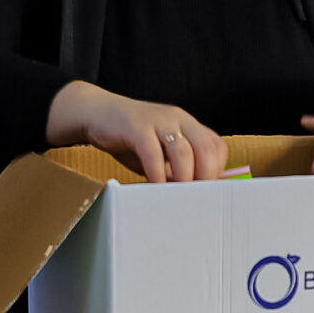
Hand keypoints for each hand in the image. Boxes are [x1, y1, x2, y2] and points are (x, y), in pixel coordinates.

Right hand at [46, 81, 226, 182]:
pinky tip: (154, 187)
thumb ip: (176, 168)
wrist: (97, 113)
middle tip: (196, 200)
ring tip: (177, 197)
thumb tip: (193, 195)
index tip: (207, 192)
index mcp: (188, 124)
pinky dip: (157, 174)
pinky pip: (152, 153)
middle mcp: (178, 119)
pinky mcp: (136, 127)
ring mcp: (158, 121)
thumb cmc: (130, 138)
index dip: (216, 171)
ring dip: (183, 179)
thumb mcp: (160, 152)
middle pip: (205, 149)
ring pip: (183, 152)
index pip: (216, 146)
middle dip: (204, 178)